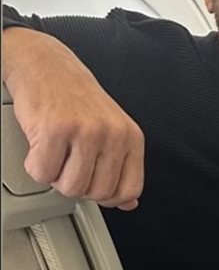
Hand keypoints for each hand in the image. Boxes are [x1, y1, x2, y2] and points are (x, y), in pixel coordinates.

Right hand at [2, 27, 143, 209]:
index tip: (95, 186)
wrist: (46, 66)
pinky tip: (41, 145)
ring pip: (71, 187)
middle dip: (78, 184)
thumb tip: (128, 203)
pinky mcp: (55, 130)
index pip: (130, 189)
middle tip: (69, 163)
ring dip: (56, 176)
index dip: (108, 197)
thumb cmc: (77, 99)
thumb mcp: (112, 130)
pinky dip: (36, 165)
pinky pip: (43, 173)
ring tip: (57, 153)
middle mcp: (113, 134)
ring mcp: (86, 131)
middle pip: (97, 192)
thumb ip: (122, 166)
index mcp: (131, 137)